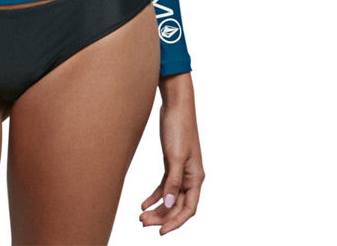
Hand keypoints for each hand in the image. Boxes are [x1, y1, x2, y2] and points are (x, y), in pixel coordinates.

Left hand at [140, 72, 204, 234]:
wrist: (175, 105)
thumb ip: (172, 181)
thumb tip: (168, 204)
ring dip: (157, 208)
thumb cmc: (178, 127)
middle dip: (162, 217)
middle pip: (177, 204)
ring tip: (141, 217)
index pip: (188, 208)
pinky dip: (155, 195)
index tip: (160, 232)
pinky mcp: (171, 162)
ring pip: (169, 196)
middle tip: (143, 224)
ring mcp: (180, 169)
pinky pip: (164, 185)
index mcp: (196, 177)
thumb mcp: (174, 156)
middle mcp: (190, 176)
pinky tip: (144, 203)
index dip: (175, 222)